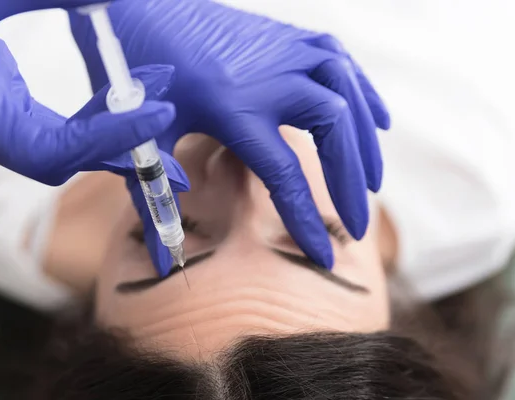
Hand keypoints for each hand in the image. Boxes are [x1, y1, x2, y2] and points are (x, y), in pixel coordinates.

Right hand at [0, 0, 176, 184]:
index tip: (161, 110)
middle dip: (120, 137)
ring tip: (149, 93)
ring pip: (60, 143)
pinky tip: (110, 88)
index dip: (112, 135)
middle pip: (67, 155)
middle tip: (167, 105)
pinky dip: (86, 113)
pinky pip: (50, 126)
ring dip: (107, 125)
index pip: (59, 150)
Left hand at [69, 0, 390, 271]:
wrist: (141, 3)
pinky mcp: (287, 37)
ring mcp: (283, 50)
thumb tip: (162, 260)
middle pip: (333, 130)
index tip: (325, 257)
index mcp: (233, 106)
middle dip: (350, 183)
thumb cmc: (136, 69)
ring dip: (364, 142)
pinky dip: (364, 93)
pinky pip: (341, 62)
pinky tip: (377, 120)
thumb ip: (156, 194)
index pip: (283, 175)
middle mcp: (270, 75)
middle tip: (359, 225)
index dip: (307, 220)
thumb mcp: (142, 135)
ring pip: (346, 94)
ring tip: (373, 181)